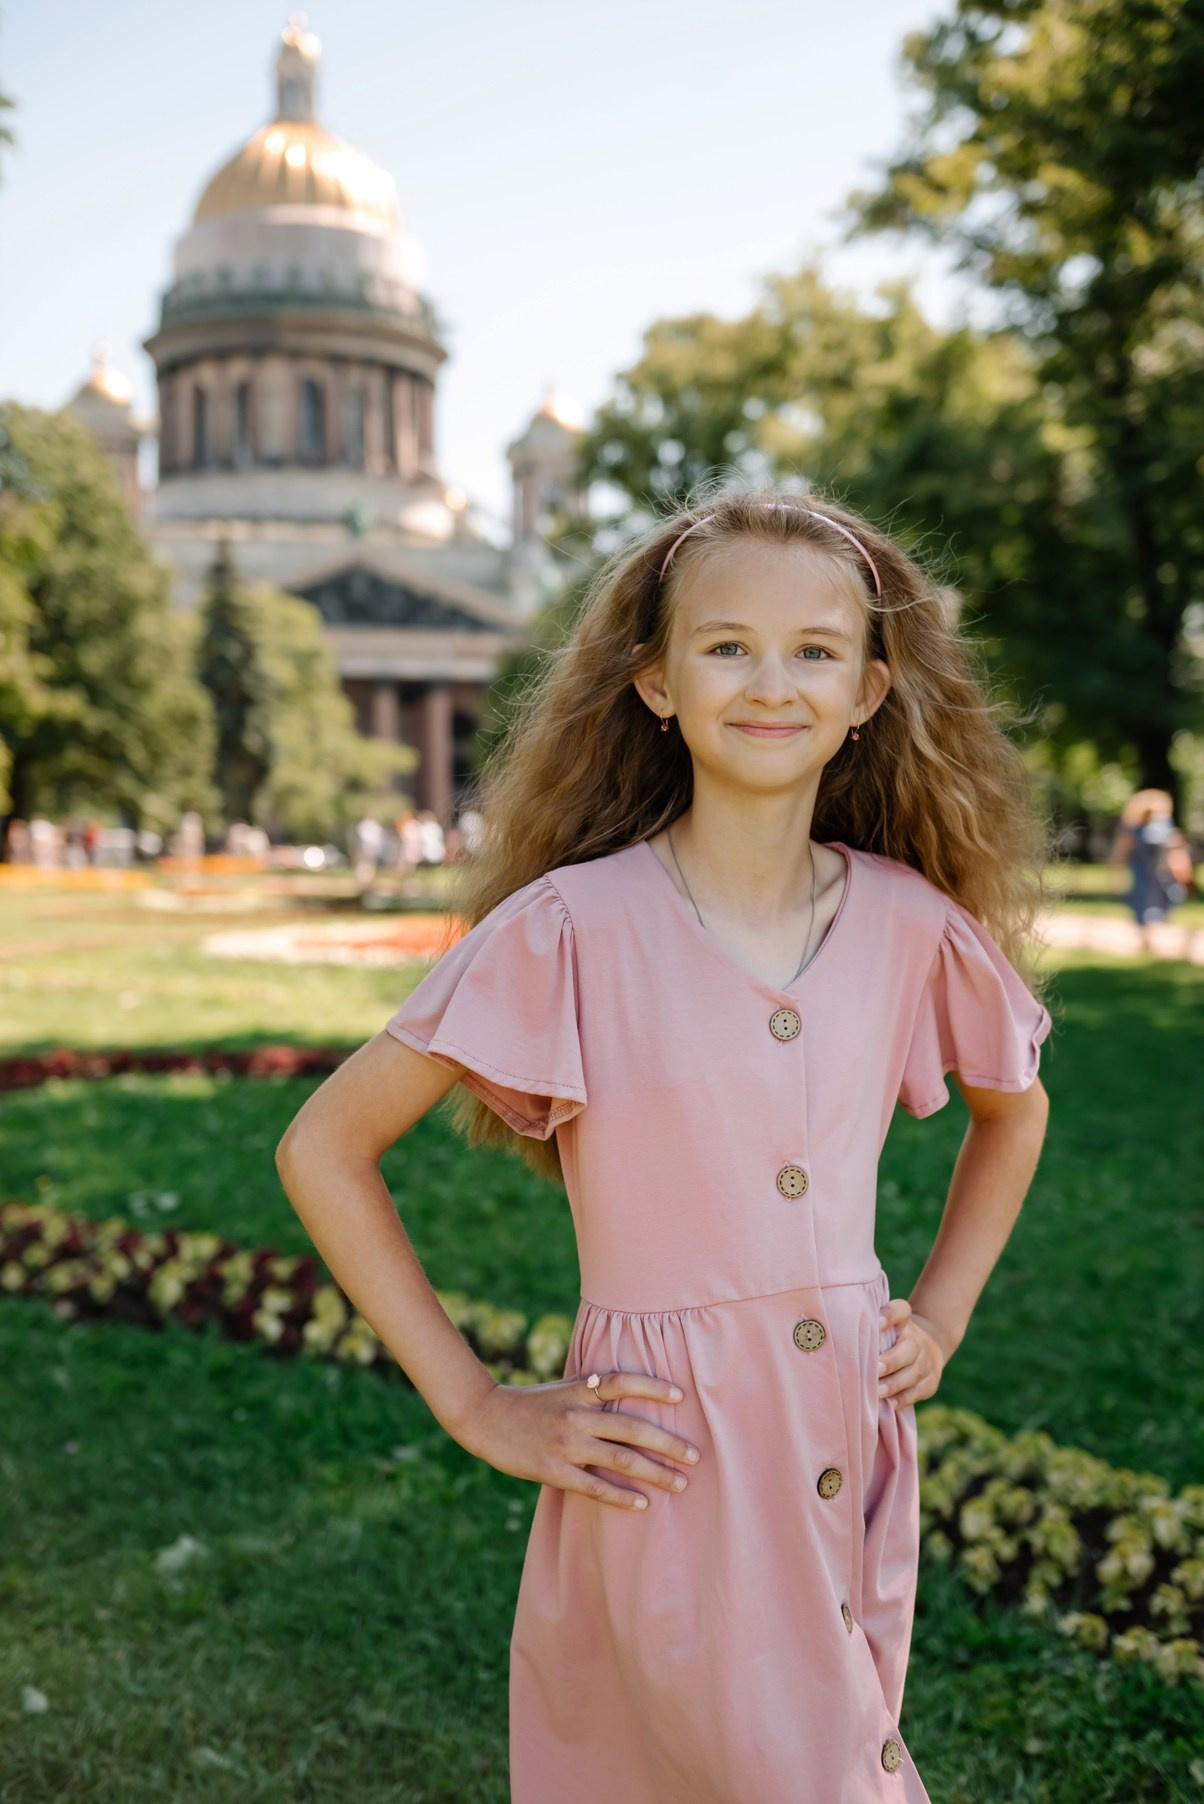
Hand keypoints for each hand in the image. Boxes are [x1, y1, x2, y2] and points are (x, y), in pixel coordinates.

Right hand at [453, 1370, 700, 1511]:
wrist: (485, 1417)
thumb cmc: (529, 1403)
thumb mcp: (562, 1387)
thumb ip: (592, 1390)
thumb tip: (627, 1390)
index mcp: (580, 1389)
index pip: (622, 1381)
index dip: (652, 1386)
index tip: (681, 1395)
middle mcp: (577, 1414)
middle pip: (632, 1426)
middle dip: (667, 1442)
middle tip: (695, 1456)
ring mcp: (566, 1443)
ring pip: (620, 1458)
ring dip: (654, 1472)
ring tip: (680, 1484)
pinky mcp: (554, 1470)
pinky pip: (595, 1486)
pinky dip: (621, 1496)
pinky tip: (642, 1504)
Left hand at [877, 1298, 946, 1409]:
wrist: (929, 1347)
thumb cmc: (892, 1337)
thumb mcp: (885, 1325)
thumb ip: (868, 1324)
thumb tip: (840, 1329)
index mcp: (904, 1321)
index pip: (901, 1310)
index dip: (890, 1314)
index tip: (877, 1322)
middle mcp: (918, 1340)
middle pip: (910, 1348)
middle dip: (892, 1361)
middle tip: (875, 1369)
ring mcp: (926, 1362)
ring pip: (914, 1373)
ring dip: (895, 1384)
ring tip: (878, 1391)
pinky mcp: (930, 1383)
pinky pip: (918, 1392)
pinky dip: (903, 1399)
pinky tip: (889, 1403)